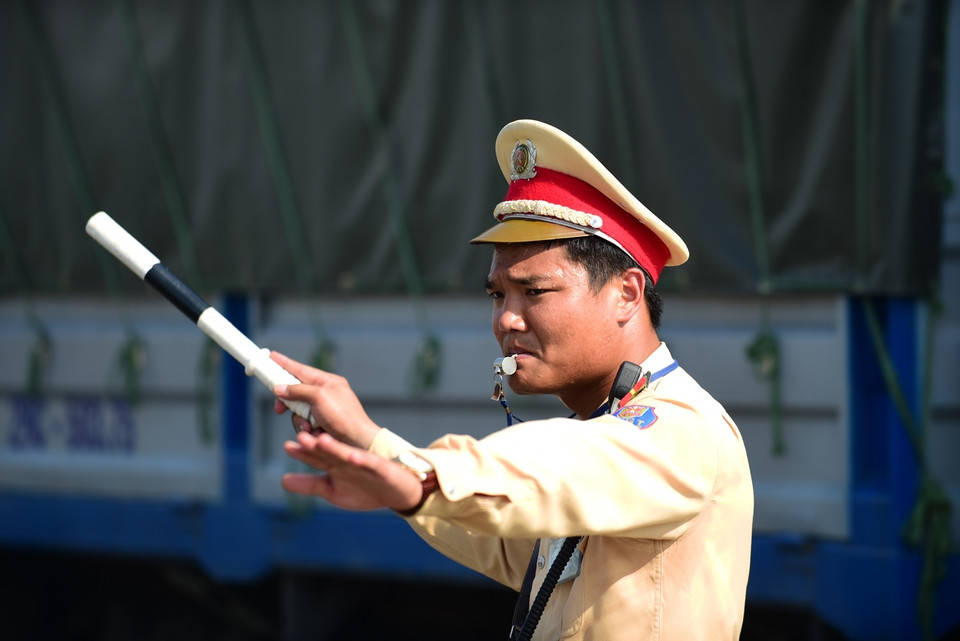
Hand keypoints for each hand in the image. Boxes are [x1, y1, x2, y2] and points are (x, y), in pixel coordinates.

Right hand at [270, 351, 380, 448]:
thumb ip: (298, 390)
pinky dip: (304, 429)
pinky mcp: (320, 425)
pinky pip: (303, 424)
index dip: (285, 364)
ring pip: (297, 410)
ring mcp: (322, 411)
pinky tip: (313, 433)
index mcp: (328, 382)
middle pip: (295, 391)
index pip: (301, 369)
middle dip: (287, 401)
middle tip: (279, 408)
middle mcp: (325, 394)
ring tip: (308, 427)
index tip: (271, 356)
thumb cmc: (344, 417)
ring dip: (299, 419)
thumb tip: (279, 388)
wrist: (357, 443)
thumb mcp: (319, 397)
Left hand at [282, 431, 423, 511]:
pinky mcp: (380, 468)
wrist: (398, 493)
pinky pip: (371, 464)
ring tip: (321, 440)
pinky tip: (353, 457)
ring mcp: (364, 463)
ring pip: (347, 453)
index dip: (303, 453)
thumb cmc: (365, 490)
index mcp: (336, 464)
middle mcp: (348, 459)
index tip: (288, 446)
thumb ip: (310, 485)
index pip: (316, 457)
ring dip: (335, 447)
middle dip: (316, 445)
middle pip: (329, 451)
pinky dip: (362, 460)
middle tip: (301, 435)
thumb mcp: (333, 491)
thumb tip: (283, 481)